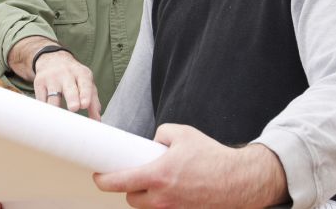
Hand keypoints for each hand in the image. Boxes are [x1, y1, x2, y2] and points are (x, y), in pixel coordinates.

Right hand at [34, 50, 101, 119]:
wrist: (52, 59)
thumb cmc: (73, 76)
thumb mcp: (86, 83)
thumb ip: (93, 101)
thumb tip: (97, 120)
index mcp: (81, 74)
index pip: (85, 84)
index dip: (85, 94)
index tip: (84, 105)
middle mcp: (66, 74)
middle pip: (69, 88)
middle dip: (72, 98)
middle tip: (74, 108)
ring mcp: (51, 78)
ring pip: (52, 97)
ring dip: (56, 109)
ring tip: (58, 120)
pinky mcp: (39, 83)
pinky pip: (41, 100)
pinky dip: (45, 111)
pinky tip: (48, 116)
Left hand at [93, 124, 287, 207]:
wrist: (237, 180)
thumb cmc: (211, 156)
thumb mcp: (181, 133)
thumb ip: (160, 134)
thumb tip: (151, 142)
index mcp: (158, 175)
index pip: (119, 183)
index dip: (103, 181)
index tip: (98, 176)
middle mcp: (162, 197)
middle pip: (130, 199)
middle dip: (128, 188)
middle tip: (132, 175)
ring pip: (146, 207)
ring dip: (144, 197)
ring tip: (154, 182)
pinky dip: (161, 202)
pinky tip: (171, 190)